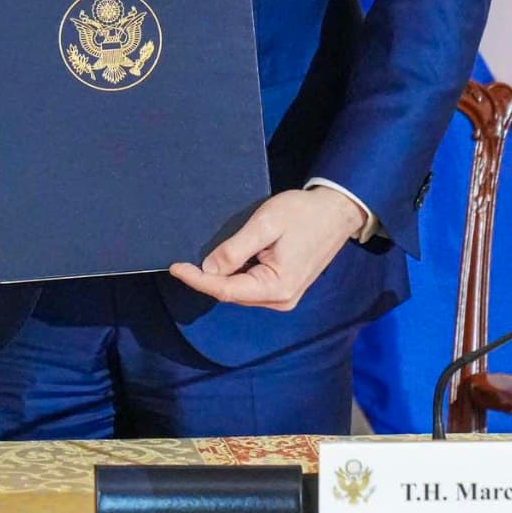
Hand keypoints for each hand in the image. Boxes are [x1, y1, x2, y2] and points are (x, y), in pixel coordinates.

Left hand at [168, 186, 363, 310]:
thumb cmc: (303, 213)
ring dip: (220, 278)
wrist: (336, 212)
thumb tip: (209, 269)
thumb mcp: (266, 224)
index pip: (225, 290)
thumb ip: (236, 249)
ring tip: (199, 260)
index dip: (197, 280)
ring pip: (240, 292)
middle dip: (206, 279)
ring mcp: (284, 297)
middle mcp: (281, 300)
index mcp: (277, 287)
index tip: (175, 267)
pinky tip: (225, 261)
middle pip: (231, 294)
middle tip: (183, 261)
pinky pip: (251, 287)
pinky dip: (235, 276)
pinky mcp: (285, 289)